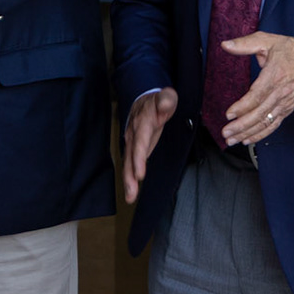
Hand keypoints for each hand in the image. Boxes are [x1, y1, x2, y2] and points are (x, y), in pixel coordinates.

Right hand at [122, 88, 177, 203]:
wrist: (143, 98)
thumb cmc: (157, 100)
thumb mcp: (166, 96)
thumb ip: (166, 99)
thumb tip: (165, 102)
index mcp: (142, 122)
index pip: (140, 141)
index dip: (139, 157)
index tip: (140, 174)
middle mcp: (133, 133)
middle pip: (130, 156)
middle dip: (130, 174)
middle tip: (131, 193)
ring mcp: (132, 140)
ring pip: (128, 162)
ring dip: (128, 180)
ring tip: (130, 197)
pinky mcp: (133, 147)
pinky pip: (130, 163)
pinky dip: (129, 177)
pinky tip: (131, 192)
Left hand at [219, 32, 293, 145]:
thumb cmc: (289, 50)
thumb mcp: (266, 40)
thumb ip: (244, 44)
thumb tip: (225, 45)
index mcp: (275, 75)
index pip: (257, 95)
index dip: (243, 107)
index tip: (229, 114)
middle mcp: (281, 92)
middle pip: (260, 113)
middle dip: (242, 125)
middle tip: (226, 132)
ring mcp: (285, 103)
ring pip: (266, 122)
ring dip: (249, 132)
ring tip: (233, 139)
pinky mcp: (288, 108)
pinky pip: (274, 124)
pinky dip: (261, 134)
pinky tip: (248, 139)